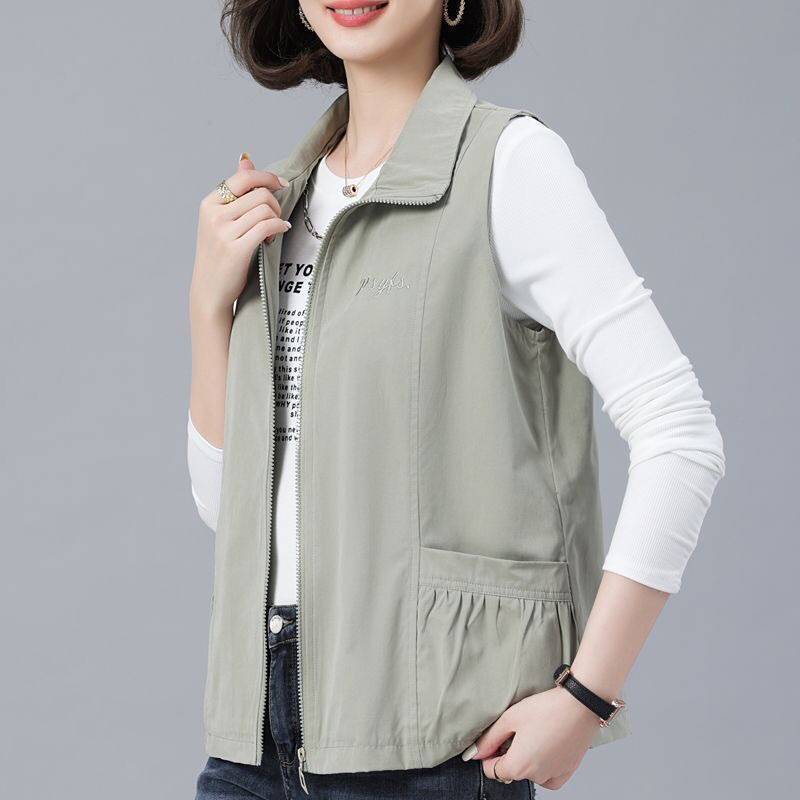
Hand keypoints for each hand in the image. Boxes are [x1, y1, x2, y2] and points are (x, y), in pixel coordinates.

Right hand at [190, 153, 290, 316]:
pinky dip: (279, 227)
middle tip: (276, 218)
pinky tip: (279, 234)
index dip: (267, 178)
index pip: (243, 178)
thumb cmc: (220, 255)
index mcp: (209, 204)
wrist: (210, 291)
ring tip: (274, 231)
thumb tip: (245, 160)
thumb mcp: (222, 220)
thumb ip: (236, 192)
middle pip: (259, 193)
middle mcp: (214, 214)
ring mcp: (223, 232)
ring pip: (265, 208)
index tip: (282, 185)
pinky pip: (267, 226)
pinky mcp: (236, 249)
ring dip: (277, 218)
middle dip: (275, 204)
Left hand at [467, 687, 598, 790]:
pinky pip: (549, 778)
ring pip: (530, 773)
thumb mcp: (510, 718)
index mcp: (518, 765)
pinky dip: (544, 768)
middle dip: (509, 754)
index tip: (494, 741)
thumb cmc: (546, 709)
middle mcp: (536, 776)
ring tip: (534, 734)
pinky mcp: (567, 771)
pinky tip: (544, 748)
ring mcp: (553, 775)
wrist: (579, 706)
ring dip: (527, 760)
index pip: (492, 771)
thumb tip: (475, 754)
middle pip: (511, 771)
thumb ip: (490, 739)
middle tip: (517, 730)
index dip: (489, 755)